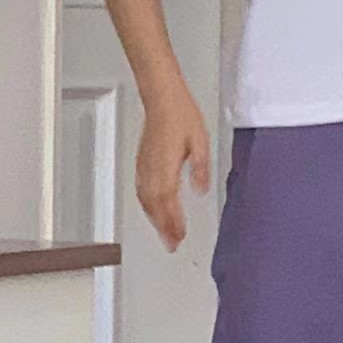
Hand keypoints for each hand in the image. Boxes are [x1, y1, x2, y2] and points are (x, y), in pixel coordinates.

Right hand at [135, 88, 210, 252]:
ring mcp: (144, 167)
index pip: (168, 203)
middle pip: (154, 207)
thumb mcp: (201, 143)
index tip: (179, 238)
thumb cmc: (181, 115)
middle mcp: (151, 170)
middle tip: (172, 244)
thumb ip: (200, 169)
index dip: (172, 224)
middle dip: (163, 228)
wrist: (162, 97)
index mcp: (166, 167)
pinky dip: (146, 206)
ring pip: (145, 201)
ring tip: (164, 234)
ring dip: (154, 220)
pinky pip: (141, 191)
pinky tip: (151, 210)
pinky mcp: (141, 162)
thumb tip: (200, 191)